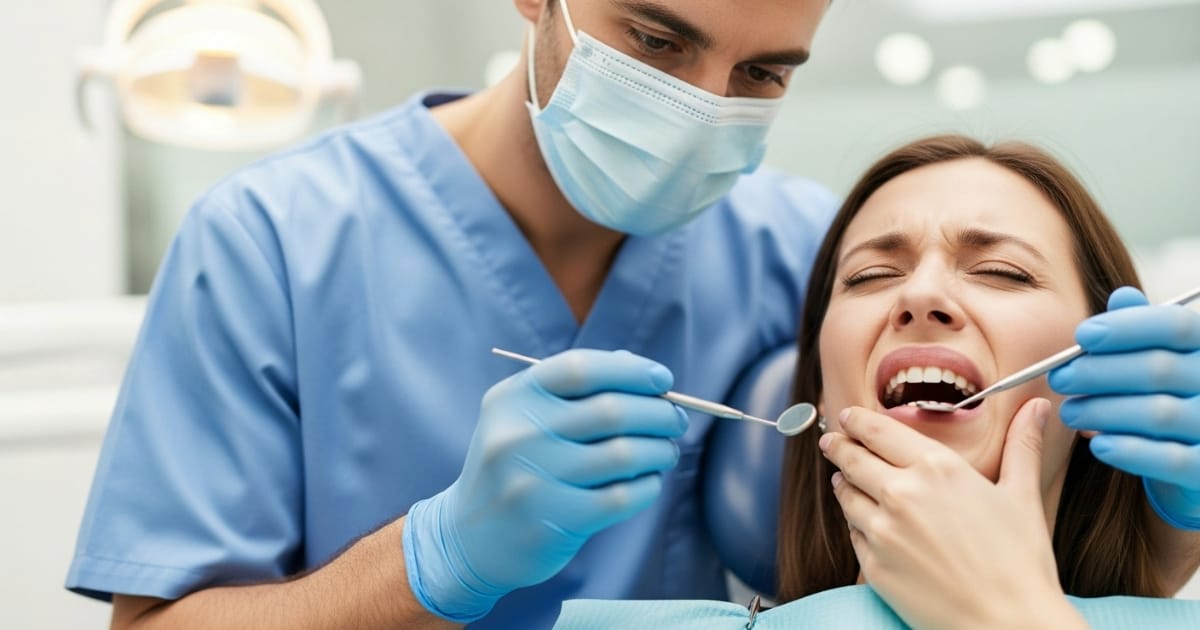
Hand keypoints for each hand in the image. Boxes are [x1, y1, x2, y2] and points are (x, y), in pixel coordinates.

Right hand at [402, 349, 686, 621]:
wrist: (469, 538)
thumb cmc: (514, 467)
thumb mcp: (523, 418)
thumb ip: (577, 391)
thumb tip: (644, 373)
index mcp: (513, 398)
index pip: (582, 369)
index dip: (631, 370)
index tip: (662, 380)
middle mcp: (518, 434)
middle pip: (612, 411)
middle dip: (658, 414)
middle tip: (675, 421)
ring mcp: (533, 479)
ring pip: (624, 455)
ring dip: (660, 451)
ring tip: (666, 452)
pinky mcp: (553, 520)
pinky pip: (621, 497)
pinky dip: (647, 487)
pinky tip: (648, 483)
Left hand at [820, 401, 1084, 629]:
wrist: (1008, 623)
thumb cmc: (1021, 561)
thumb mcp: (1022, 496)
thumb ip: (1022, 445)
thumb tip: (1038, 405)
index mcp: (935, 468)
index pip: (878, 431)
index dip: (857, 420)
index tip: (847, 416)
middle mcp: (901, 493)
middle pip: (852, 459)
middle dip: (838, 446)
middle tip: (831, 440)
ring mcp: (882, 531)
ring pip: (846, 495)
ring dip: (842, 483)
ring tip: (841, 478)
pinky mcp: (873, 565)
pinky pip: (853, 533)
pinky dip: (855, 522)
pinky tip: (861, 520)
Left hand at [1051, 286, 1199, 529]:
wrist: (1191, 461)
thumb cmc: (1165, 398)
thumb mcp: (1156, 360)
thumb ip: (1141, 330)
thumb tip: (1122, 297)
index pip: (1176, 326)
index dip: (1126, 327)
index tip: (1082, 336)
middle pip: (1158, 369)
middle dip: (1099, 372)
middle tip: (1060, 378)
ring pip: (1158, 414)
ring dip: (1103, 411)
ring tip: (1070, 412)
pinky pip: (1171, 459)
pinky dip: (1129, 451)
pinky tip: (1097, 444)